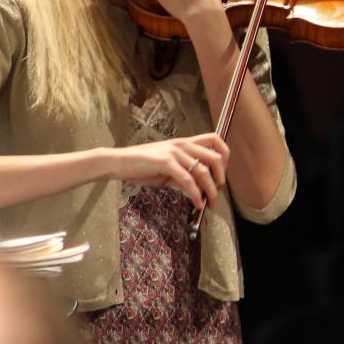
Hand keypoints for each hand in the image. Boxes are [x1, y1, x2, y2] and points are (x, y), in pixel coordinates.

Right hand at [104, 133, 229, 210]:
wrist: (119, 162)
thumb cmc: (141, 165)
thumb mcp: (167, 169)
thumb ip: (183, 175)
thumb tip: (198, 189)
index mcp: (184, 143)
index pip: (215, 140)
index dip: (225, 156)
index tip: (221, 173)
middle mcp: (182, 144)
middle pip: (215, 158)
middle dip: (221, 178)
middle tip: (217, 192)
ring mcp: (174, 152)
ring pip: (203, 171)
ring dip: (211, 191)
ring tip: (210, 203)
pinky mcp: (166, 162)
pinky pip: (187, 180)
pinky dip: (196, 194)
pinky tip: (197, 203)